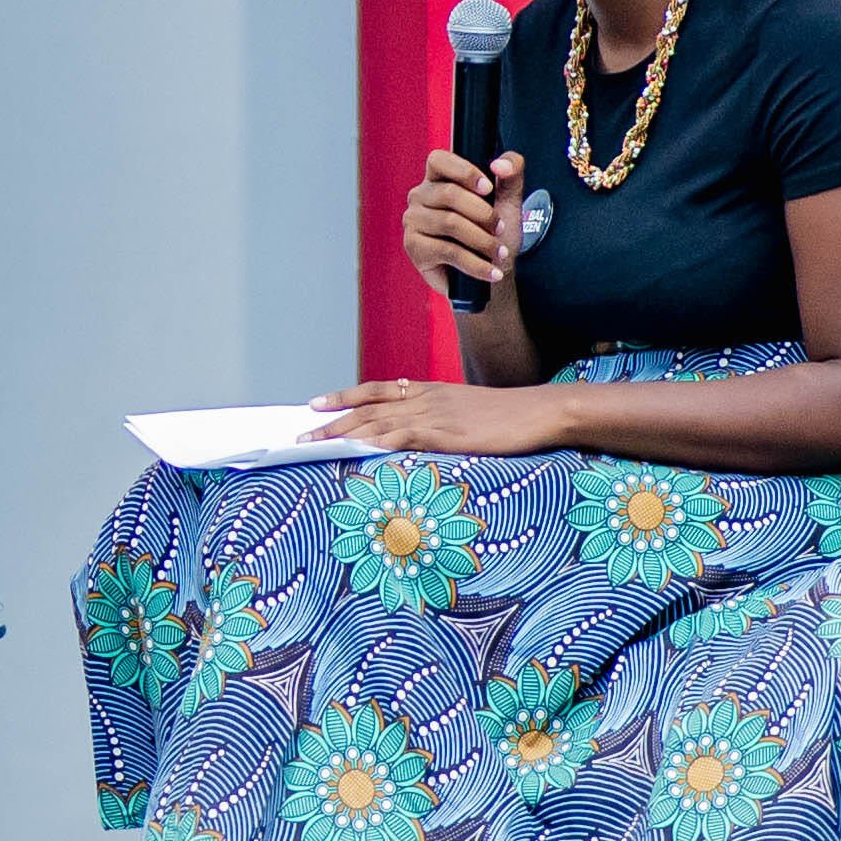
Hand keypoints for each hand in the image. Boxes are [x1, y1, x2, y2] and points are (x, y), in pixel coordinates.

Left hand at [308, 378, 566, 456]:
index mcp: (430, 390)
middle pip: (368, 406)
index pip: (377, 390)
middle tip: (300, 429)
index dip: (345, 396)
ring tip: (314, 442)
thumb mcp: (467, 411)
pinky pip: (403, 437)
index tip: (317, 402)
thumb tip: (418, 431)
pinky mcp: (446, 433)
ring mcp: (434, 414)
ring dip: (342, 433)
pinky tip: (355, 450)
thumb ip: (440, 417)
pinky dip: (375, 442)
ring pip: (377, 421)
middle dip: (332, 419)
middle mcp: (425, 398)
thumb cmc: (509, 416)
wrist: (539, 412)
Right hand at [399, 146, 532, 308]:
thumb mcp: (509, 200)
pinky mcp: (414, 247)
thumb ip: (512, 173)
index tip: (488, 189)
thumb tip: (499, 164)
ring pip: (450, 223)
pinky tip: (492, 271)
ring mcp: (413, 221)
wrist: (490, 271)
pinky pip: (448, 252)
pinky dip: (475, 264)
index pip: (438, 160)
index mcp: (439, 178)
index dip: (463, 171)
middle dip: (483, 214)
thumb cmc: (495, 232)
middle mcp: (420, 196)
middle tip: (501, 229)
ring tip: (500, 252)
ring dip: (483, 240)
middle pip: (449, 194)